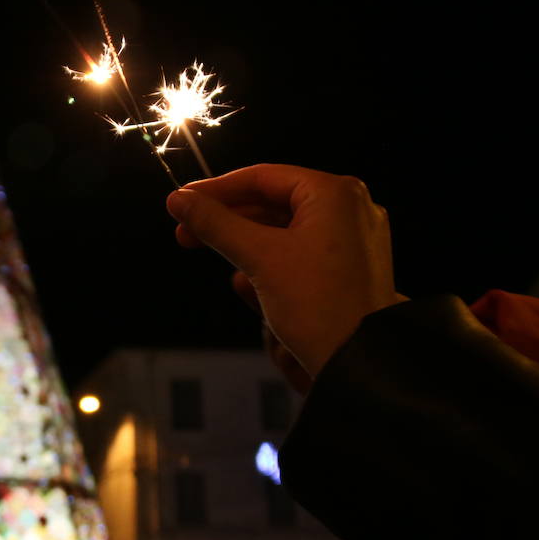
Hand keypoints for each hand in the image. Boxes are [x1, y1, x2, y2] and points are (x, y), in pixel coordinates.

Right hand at [166, 164, 401, 377]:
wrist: (359, 362)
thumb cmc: (319, 306)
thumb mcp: (258, 258)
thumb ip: (216, 224)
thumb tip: (179, 201)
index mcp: (334, 193)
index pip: (262, 177)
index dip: (216, 190)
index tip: (183, 202)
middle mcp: (350, 208)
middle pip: (273, 201)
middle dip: (228, 220)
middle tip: (188, 233)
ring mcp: (355, 238)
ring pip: (285, 228)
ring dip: (248, 243)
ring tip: (221, 260)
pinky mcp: (351, 266)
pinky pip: (302, 250)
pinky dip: (273, 259)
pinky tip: (251, 281)